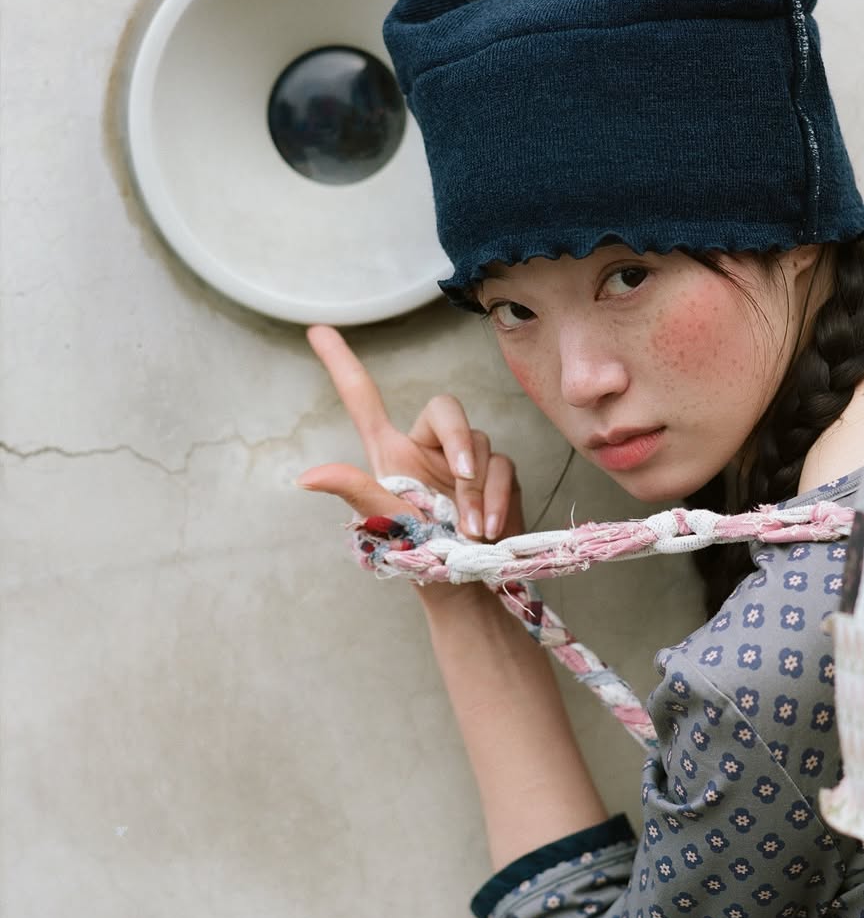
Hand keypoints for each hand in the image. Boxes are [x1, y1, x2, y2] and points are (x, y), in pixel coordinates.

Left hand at [296, 325, 524, 542]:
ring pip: (482, 443)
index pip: (363, 398)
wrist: (467, 587)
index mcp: (390, 453)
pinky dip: (496, 497)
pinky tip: (488, 527)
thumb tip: (306, 477)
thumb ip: (355, 491)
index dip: (341, 363)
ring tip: (470, 529)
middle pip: (447, 408)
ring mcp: (464, 460)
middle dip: (460, 441)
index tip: (316, 330)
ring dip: (476, 488)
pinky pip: (503, 468)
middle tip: (461, 482)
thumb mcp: (385, 523)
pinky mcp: (497, 475)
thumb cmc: (419, 556)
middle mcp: (426, 447)